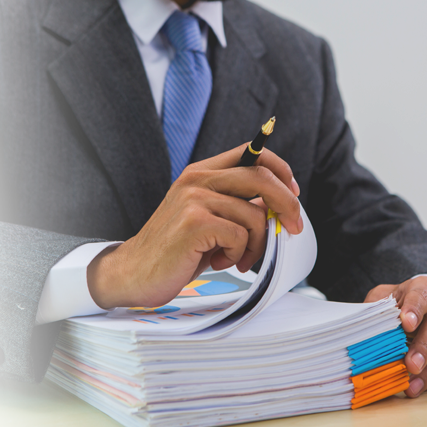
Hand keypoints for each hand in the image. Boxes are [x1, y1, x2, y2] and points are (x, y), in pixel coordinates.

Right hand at [86, 142, 302, 308]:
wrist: (133, 273)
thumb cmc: (174, 250)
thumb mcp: (207, 219)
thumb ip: (236, 205)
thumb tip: (278, 205)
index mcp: (199, 172)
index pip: (251, 153)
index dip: (280, 170)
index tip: (292, 192)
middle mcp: (195, 180)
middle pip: (261, 177)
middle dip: (288, 205)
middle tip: (294, 229)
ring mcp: (193, 200)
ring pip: (254, 216)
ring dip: (257, 245)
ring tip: (238, 259)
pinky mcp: (194, 224)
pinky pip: (240, 237)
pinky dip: (238, 255)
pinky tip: (220, 262)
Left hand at [364, 277, 426, 397]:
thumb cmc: (405, 303)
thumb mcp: (388, 296)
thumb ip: (377, 307)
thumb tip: (361, 326)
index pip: (421, 296)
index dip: (414, 310)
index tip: (406, 324)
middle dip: (423, 347)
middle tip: (411, 364)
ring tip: (413, 383)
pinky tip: (422, 386)